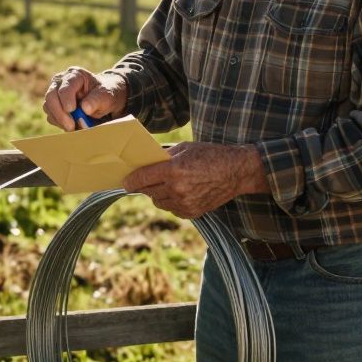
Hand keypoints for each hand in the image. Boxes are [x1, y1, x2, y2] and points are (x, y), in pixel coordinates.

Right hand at [41, 66, 127, 130]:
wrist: (105, 102)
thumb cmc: (106, 95)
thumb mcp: (107, 96)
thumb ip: (97, 100)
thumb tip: (85, 108)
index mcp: (76, 75)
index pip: (65, 87)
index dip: (66, 99)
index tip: (72, 111)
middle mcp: (62, 82)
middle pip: (51, 96)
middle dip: (60, 113)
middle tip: (71, 126)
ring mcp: (55, 94)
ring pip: (48, 107)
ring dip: (59, 120)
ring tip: (74, 127)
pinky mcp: (54, 106)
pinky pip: (50, 116)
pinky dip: (59, 123)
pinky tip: (72, 125)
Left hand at [121, 142, 267, 218]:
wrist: (237, 171)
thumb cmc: (210, 154)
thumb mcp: (185, 148)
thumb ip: (164, 157)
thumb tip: (144, 163)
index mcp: (173, 169)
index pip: (141, 179)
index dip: (130, 181)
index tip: (125, 182)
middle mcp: (177, 189)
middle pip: (147, 191)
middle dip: (143, 186)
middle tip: (144, 180)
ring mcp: (185, 203)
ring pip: (158, 202)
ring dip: (157, 194)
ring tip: (166, 184)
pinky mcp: (192, 213)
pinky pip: (172, 209)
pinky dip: (171, 202)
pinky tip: (180, 192)